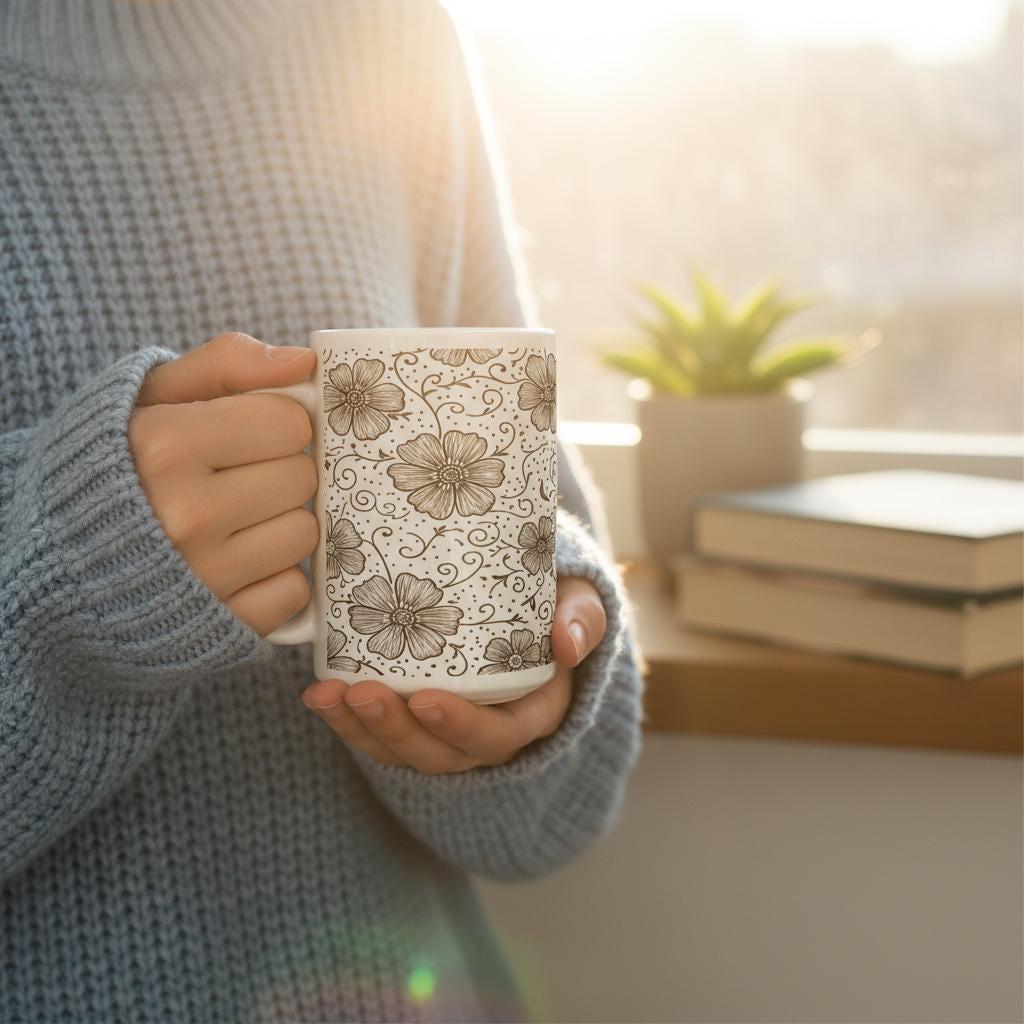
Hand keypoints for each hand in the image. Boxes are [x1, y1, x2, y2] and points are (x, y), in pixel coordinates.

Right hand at [129, 332, 318, 635]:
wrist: (61, 561)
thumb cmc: (121, 464)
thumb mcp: (153, 395)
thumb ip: (227, 363)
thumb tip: (304, 361)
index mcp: (166, 446)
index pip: (289, 422)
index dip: (274, 423)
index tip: (246, 434)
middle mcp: (186, 514)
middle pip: (302, 476)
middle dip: (280, 470)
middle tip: (236, 479)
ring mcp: (207, 576)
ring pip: (305, 532)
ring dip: (281, 523)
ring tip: (234, 521)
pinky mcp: (226, 624)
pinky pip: (295, 589)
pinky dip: (275, 577)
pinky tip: (236, 563)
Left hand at [301, 576, 606, 773]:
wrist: (526, 604)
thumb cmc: (553, 604)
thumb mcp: (579, 604)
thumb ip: (582, 617)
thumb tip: (568, 643)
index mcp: (532, 713)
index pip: (496, 736)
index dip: (459, 725)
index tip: (424, 698)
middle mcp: (487, 734)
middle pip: (439, 753)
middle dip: (396, 729)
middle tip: (361, 693)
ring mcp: (446, 732)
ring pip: (402, 750)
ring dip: (362, 728)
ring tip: (327, 695)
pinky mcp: (413, 719)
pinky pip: (378, 733)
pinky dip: (346, 719)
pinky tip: (318, 694)